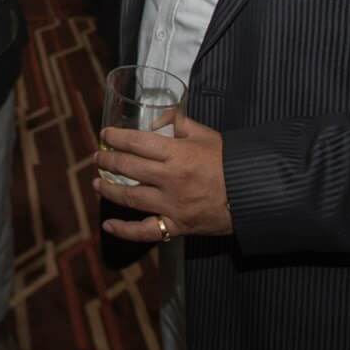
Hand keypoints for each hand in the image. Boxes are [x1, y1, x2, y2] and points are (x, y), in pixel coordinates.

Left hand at [94, 116, 232, 240]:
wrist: (252, 194)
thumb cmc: (229, 162)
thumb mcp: (205, 134)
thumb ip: (179, 122)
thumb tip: (156, 118)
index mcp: (177, 154)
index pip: (137, 142)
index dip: (117, 137)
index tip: (106, 135)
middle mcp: (170, 179)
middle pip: (128, 168)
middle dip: (108, 161)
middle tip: (98, 157)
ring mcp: (171, 205)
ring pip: (130, 197)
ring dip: (109, 190)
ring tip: (97, 182)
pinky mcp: (176, 225)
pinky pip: (146, 231)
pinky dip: (124, 230)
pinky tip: (108, 225)